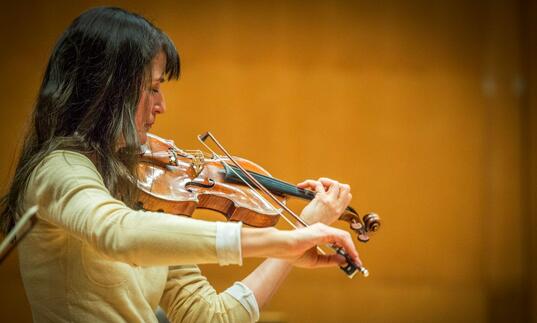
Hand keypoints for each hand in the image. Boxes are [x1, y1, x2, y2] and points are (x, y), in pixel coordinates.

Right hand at [241, 223, 360, 267]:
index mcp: (320, 235)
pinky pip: (340, 237)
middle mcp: (322, 229)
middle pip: (343, 238)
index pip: (338, 240)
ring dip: (352, 249)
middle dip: (352, 251)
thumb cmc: (293, 252)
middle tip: (357, 263)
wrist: (282, 247)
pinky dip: (348, 246)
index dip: (347, 250)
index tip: (353, 261)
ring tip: (355, 260)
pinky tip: (350, 255)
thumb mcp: (315, 260)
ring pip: (344, 236)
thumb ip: (329, 260)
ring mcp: (323, 229)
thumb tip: (344, 260)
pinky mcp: (322, 232)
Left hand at [297, 178, 351, 225]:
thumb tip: (326, 192)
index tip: (329, 190)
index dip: (339, 190)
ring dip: (323, 181)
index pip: (348, 195)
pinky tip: (303, 186)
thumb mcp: (327, 216)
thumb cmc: (311, 223)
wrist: (304, 229)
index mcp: (339, 210)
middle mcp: (337, 206)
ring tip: (315, 186)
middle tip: (324, 186)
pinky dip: (309, 182)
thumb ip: (330, 206)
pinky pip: (318, 184)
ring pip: (334, 183)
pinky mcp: (321, 199)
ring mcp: (330, 202)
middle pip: (345, 187)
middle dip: (334, 183)